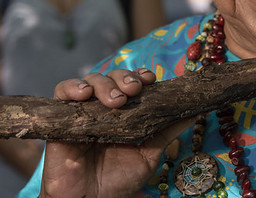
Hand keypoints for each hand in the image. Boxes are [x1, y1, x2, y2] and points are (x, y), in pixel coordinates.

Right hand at [39, 68, 191, 197]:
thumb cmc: (118, 181)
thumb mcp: (149, 154)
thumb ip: (167, 131)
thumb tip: (195, 111)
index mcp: (124, 112)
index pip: (132, 82)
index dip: (141, 76)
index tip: (150, 80)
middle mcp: (103, 107)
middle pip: (112, 76)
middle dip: (125, 77)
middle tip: (134, 89)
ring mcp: (82, 111)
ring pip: (90, 80)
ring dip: (104, 84)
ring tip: (115, 99)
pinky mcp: (60, 118)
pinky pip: (62, 91)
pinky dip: (73, 87)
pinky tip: (84, 95)